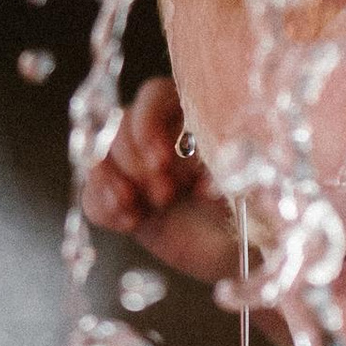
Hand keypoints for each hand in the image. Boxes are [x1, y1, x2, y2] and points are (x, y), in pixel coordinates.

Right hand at [80, 78, 241, 280]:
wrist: (243, 250)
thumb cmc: (254, 207)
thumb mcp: (246, 182)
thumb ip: (226, 166)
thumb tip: (203, 173)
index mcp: (190, 115)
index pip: (152, 95)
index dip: (148, 125)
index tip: (161, 161)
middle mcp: (159, 134)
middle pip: (120, 125)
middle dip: (136, 162)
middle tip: (166, 195)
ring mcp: (136, 167)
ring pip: (100, 155)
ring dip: (114, 183)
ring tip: (143, 210)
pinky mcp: (123, 198)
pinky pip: (91, 193)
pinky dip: (103, 206)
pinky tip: (130, 222)